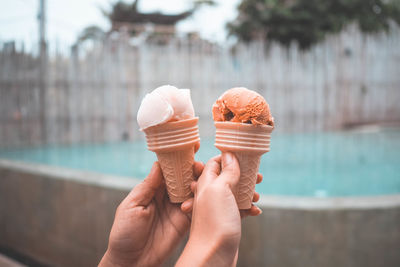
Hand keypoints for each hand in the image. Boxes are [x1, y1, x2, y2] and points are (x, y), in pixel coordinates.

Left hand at [99, 157, 203, 265]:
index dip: (177, 159)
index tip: (188, 148)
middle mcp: (166, 196)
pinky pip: (195, 207)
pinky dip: (197, 202)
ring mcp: (176, 208)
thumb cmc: (124, 233)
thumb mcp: (132, 206)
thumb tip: (159, 164)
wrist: (131, 261)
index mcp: (152, 189)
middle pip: (183, 177)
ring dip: (197, 183)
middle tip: (198, 164)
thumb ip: (147, 186)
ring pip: (191, 190)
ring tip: (197, 182)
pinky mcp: (184, 222)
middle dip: (191, 168)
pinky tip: (189, 204)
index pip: (168, 169)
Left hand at [177, 152, 261, 266]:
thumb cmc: (213, 223)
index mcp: (204, 183)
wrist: (213, 256)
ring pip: (235, 193)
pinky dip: (248, 209)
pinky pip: (238, 209)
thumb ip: (225, 172)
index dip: (229, 158)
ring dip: (248, 192)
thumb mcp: (219, 190)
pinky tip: (255, 212)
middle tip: (258, 176)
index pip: (214, 163)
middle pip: (227, 177)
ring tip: (257, 195)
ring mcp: (217, 208)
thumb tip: (229, 155)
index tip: (244, 156)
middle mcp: (209, 194)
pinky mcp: (225, 221)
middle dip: (243, 175)